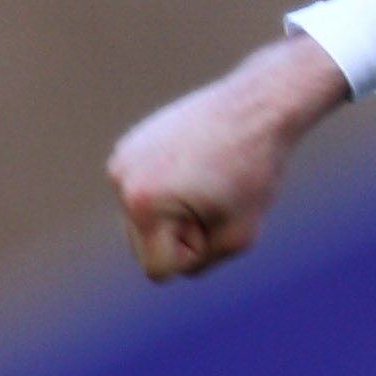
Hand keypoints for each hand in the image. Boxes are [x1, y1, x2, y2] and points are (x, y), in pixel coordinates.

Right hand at [107, 33, 351, 281]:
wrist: (256, 107)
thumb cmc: (253, 174)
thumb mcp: (237, 238)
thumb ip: (199, 262)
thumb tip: (166, 265)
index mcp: (142, 203)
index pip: (159, 269)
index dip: (196, 254)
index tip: (216, 218)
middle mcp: (120, 177)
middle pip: (145, 247)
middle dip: (183, 237)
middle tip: (215, 199)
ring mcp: (121, 158)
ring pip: (146, 223)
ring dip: (178, 216)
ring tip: (208, 182)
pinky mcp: (130, 145)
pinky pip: (149, 196)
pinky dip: (173, 194)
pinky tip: (199, 167)